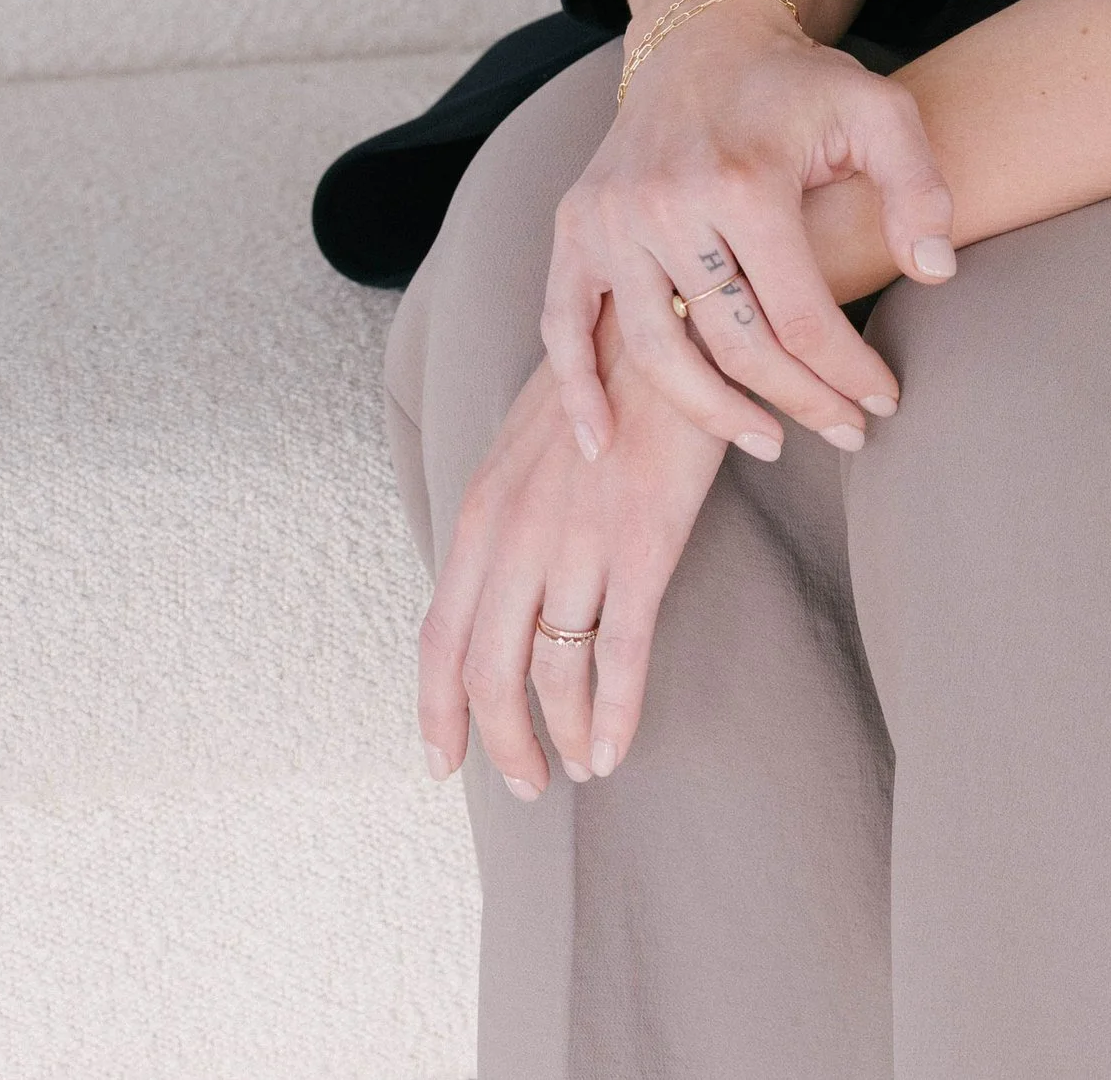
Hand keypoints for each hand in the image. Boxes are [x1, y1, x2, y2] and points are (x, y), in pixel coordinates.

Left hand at [417, 315, 725, 796]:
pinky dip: (615, 714)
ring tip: (579, 762)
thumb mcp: (524, 445)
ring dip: (564, 734)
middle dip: (502, 742)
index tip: (441, 763)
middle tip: (527, 780)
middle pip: (489, 672)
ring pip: (554, 674)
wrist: (673, 330)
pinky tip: (618, 746)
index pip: (440, 636)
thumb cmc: (604, 384)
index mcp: (482, 511)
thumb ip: (503, 517)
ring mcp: (578, 542)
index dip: (437, 711)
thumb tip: (491, 588)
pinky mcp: (642, 545)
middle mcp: (517, 535)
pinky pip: (620, 656)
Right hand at [541, 2, 956, 463]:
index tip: (882, 401)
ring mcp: (611, 218)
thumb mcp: (879, 110)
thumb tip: (935, 272)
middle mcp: (668, 202)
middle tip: (845, 432)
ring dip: (714, 414)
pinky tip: (605, 443)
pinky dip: (578, 389)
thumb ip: (918, 186)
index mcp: (746, 180)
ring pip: (656, 352)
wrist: (704, 39)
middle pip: (733, 345)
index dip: (847, 372)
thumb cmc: (799, 84)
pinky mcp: (575, 226)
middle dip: (799, 403)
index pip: (802, 316)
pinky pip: (564, 324)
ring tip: (768, 441)